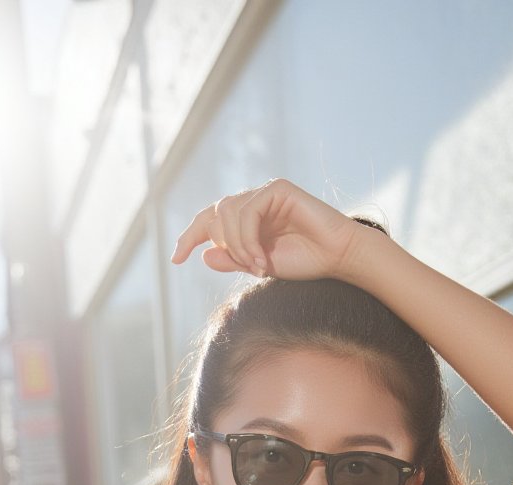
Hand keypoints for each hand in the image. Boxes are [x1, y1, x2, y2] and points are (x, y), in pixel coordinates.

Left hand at [169, 177, 370, 283]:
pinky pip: (247, 211)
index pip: (208, 221)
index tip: (176, 260)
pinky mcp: (278, 188)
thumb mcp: (260, 266)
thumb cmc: (304, 261)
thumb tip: (203, 254)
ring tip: (257, 266)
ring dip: (237, 245)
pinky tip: (261, 258)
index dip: (189, 237)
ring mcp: (265, 193)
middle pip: (214, 215)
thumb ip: (233, 259)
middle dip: (223, 245)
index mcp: (246, 219)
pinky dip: (248, 238)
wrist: (337, 257)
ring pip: (228, 213)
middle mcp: (252, 202)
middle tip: (247, 268)